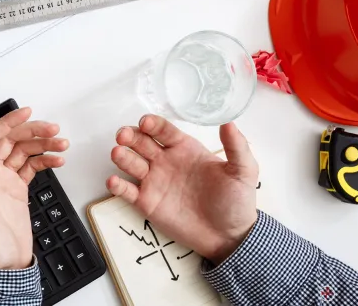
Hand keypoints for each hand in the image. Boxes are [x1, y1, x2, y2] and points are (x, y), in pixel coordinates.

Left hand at [0, 108, 68, 269]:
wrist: (5, 265)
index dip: (7, 123)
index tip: (25, 113)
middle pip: (10, 140)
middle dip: (32, 131)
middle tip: (53, 129)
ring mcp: (4, 179)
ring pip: (23, 150)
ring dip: (42, 143)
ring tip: (62, 143)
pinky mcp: (17, 187)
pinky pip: (32, 165)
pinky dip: (46, 159)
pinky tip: (58, 160)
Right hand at [108, 115, 257, 263]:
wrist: (229, 236)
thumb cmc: (236, 202)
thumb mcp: (243, 171)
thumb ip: (237, 146)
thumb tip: (229, 122)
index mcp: (185, 149)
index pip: (163, 131)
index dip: (152, 124)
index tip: (145, 122)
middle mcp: (165, 162)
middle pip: (141, 142)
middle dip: (130, 136)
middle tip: (124, 135)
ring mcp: (154, 182)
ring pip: (130, 163)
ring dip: (121, 156)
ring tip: (118, 154)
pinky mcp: (146, 203)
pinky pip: (126, 191)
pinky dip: (117, 186)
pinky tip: (114, 182)